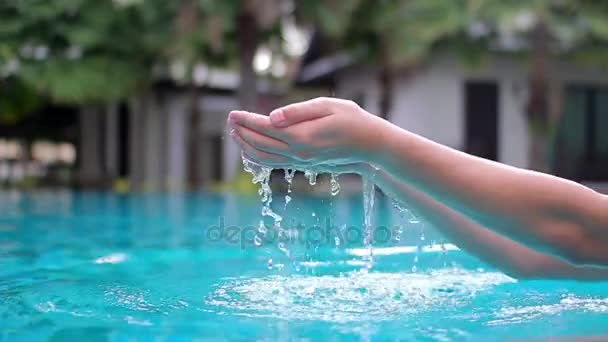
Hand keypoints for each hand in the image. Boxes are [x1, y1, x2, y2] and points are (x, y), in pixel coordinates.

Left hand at [227, 97, 386, 168]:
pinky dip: (259, 157)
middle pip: (261, 144)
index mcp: (302, 136)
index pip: (265, 128)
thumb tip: (271, 117)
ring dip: (247, 146)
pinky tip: (251, 150)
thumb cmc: (353, 120)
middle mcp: (299, 152)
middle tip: (229, 119)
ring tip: (235, 134)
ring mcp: (302, 161)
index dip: (246, 120)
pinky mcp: (305, 164)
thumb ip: (298, 111)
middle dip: (242, 132)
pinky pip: (275, 163)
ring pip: (265, 157)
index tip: (233, 112)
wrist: (371, 146)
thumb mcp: (328, 106)